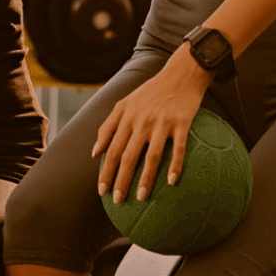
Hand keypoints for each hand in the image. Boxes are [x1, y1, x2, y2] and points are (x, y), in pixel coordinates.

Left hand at [93, 47, 211, 204]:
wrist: (180, 74)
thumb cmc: (151, 92)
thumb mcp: (124, 104)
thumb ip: (108, 126)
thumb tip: (95, 153)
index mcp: (126, 118)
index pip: (112, 150)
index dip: (105, 172)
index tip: (101, 191)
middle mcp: (141, 121)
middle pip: (128, 156)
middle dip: (120, 180)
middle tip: (118, 201)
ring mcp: (161, 123)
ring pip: (151, 156)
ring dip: (145, 179)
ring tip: (141, 198)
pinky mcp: (181, 123)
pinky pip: (178, 148)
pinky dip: (175, 166)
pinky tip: (171, 182)